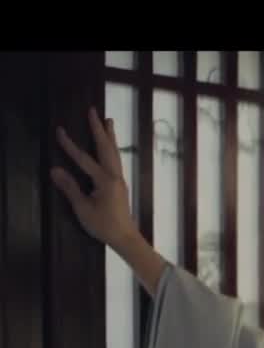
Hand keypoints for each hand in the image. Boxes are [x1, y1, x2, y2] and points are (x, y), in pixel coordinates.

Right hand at [51, 106, 138, 249]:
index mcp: (105, 181)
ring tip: (108, 120)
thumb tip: (55, 169)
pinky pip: (115, 160)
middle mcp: (115, 176)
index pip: (84, 159)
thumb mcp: (83, 208)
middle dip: (98, 129)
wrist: (125, 237)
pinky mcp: (119, 184)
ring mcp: (119, 179)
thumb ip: (70, 188)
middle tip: (94, 111)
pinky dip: (111, 148)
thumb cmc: (104, 225)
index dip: (70, 145)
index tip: (59, 130)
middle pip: (106, 148)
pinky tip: (110, 146)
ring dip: (109, 136)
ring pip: (114, 152)